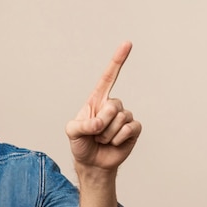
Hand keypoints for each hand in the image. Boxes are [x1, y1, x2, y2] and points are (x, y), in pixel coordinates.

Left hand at [65, 42, 141, 172]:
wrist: (92, 162)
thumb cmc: (81, 143)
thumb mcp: (72, 132)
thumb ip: (80, 125)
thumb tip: (100, 123)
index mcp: (97, 100)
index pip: (108, 77)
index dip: (118, 60)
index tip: (127, 43)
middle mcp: (112, 105)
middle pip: (112, 106)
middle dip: (101, 124)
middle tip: (94, 134)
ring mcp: (124, 116)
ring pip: (120, 120)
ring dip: (107, 134)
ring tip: (102, 139)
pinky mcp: (134, 129)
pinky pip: (130, 129)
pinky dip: (118, 139)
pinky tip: (113, 143)